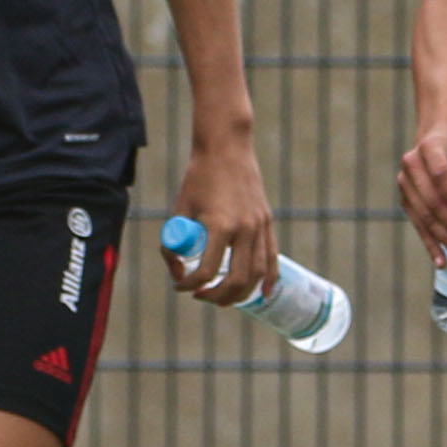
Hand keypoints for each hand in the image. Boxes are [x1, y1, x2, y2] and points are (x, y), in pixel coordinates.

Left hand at [162, 136, 274, 304]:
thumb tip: (178, 271)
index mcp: (219, 225)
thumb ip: (173, 241)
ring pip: (257, 274)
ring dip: (240, 294)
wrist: (226, 148)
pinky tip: (265, 293)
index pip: (206, 270)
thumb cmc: (198, 177)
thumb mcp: (179, 208)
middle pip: (236, 280)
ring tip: (223, 297)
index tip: (180, 286)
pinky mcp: (267, 222)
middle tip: (201, 296)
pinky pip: (272, 258)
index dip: (189, 284)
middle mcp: (243, 228)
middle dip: (217, 296)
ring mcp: (259, 226)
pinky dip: (270, 279)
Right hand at [395, 116, 446, 263]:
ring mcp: (406, 183)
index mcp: (432, 145)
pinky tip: (442, 261)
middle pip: (432, 201)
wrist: (439, 132)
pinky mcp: (406, 199)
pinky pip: (417, 225)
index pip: (440, 172)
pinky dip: (430, 245)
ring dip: (445, 240)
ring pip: (424, 217)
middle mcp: (413, 163)